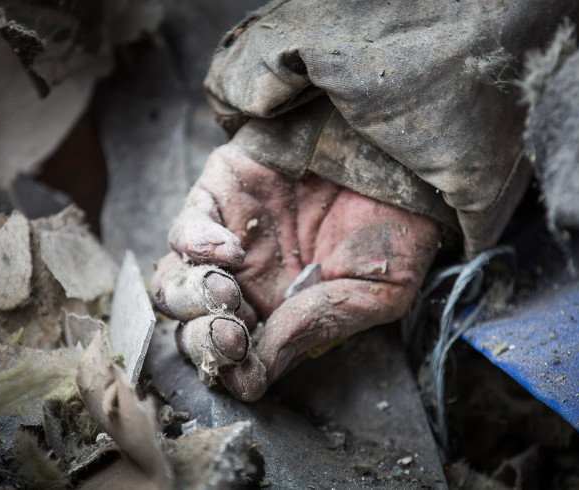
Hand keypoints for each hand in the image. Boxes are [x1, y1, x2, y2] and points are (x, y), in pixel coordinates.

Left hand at [151, 144, 440, 400]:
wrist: (401, 156)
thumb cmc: (398, 226)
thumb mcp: (377, 292)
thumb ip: (320, 325)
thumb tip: (260, 374)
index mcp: (283, 313)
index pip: (237, 354)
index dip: (234, 370)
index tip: (245, 377)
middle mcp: (248, 282)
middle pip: (194, 326)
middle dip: (205, 341)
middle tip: (233, 338)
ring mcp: (229, 240)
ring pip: (176, 284)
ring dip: (193, 301)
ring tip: (228, 294)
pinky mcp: (220, 196)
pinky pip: (184, 230)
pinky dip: (196, 246)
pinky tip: (231, 252)